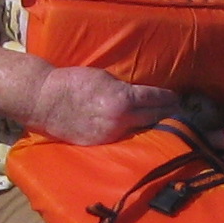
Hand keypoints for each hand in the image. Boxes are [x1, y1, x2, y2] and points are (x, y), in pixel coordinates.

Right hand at [29, 64, 181, 145]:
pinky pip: (121, 138)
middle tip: (177, 111)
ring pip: (139, 131)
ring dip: (150, 125)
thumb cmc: (74, 82)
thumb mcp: (105, 78)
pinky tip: (136, 131)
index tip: (178, 98)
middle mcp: (121, 120)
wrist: (46, 100)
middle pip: (154, 118)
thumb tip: (141, 96)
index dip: (169, 98)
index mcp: (123, 99)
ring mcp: (110, 135)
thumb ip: (125, 89)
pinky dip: (129, 133)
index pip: (156, 99)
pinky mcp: (99, 144)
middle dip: (167, 113)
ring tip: (162, 122)